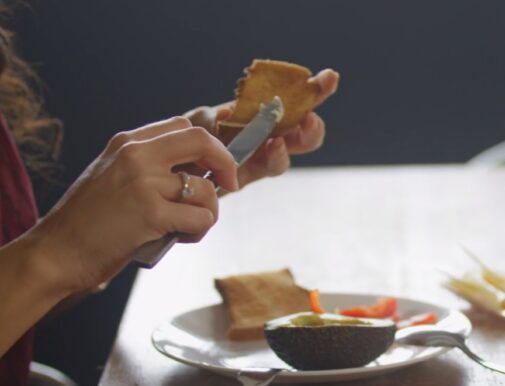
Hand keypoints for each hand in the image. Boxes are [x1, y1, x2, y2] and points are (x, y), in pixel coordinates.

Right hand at [27, 117, 238, 293]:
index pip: (184, 127)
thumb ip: (147, 167)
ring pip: (207, 188)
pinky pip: (201, 217)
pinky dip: (198, 231)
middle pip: (202, 141)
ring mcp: (143, 182)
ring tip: (187, 229)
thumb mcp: (112, 177)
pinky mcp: (150, 213)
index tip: (215, 168)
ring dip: (209, 213)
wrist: (56, 252)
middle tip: (230, 186)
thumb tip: (195, 172)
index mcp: (127, 143)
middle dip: (226, 163)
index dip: (209, 147)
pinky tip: (179, 239)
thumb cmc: (88, 223)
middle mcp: (136, 155)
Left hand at [184, 68, 338, 188]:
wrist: (164, 172)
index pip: (294, 101)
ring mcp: (257, 160)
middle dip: (313, 127)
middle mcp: (266, 138)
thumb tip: (230, 112)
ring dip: (292, 146)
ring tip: (284, 139)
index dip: (315, 90)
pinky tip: (271, 147)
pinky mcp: (245, 179)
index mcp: (259, 115)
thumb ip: (210, 116)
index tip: (331, 78)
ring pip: (287, 156)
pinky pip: (265, 170)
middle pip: (302, 135)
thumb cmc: (185, 140)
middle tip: (311, 119)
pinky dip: (272, 158)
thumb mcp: (194, 120)